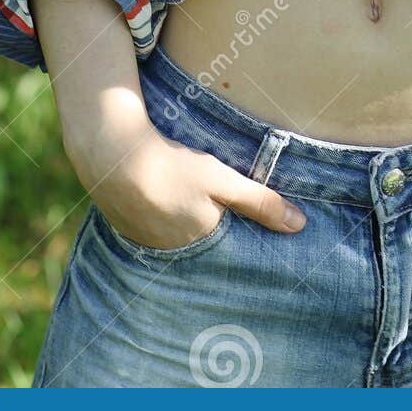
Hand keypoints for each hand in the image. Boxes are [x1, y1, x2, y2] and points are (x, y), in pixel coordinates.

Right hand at [70, 120, 305, 251]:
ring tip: (196, 214)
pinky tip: (167, 206)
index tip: (258, 241)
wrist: (112, 156)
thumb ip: (260, 202)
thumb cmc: (173, 169)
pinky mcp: (129, 229)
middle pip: (206, 249)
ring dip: (188, 230)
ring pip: (180, 240)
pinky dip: (165, 221)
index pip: (232, 253)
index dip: (244, 244)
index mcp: (202, 243)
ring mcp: (149, 243)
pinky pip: (156, 232)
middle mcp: (176, 252)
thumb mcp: (222, 181)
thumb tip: (299, 225)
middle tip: (227, 227)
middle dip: (218, 241)